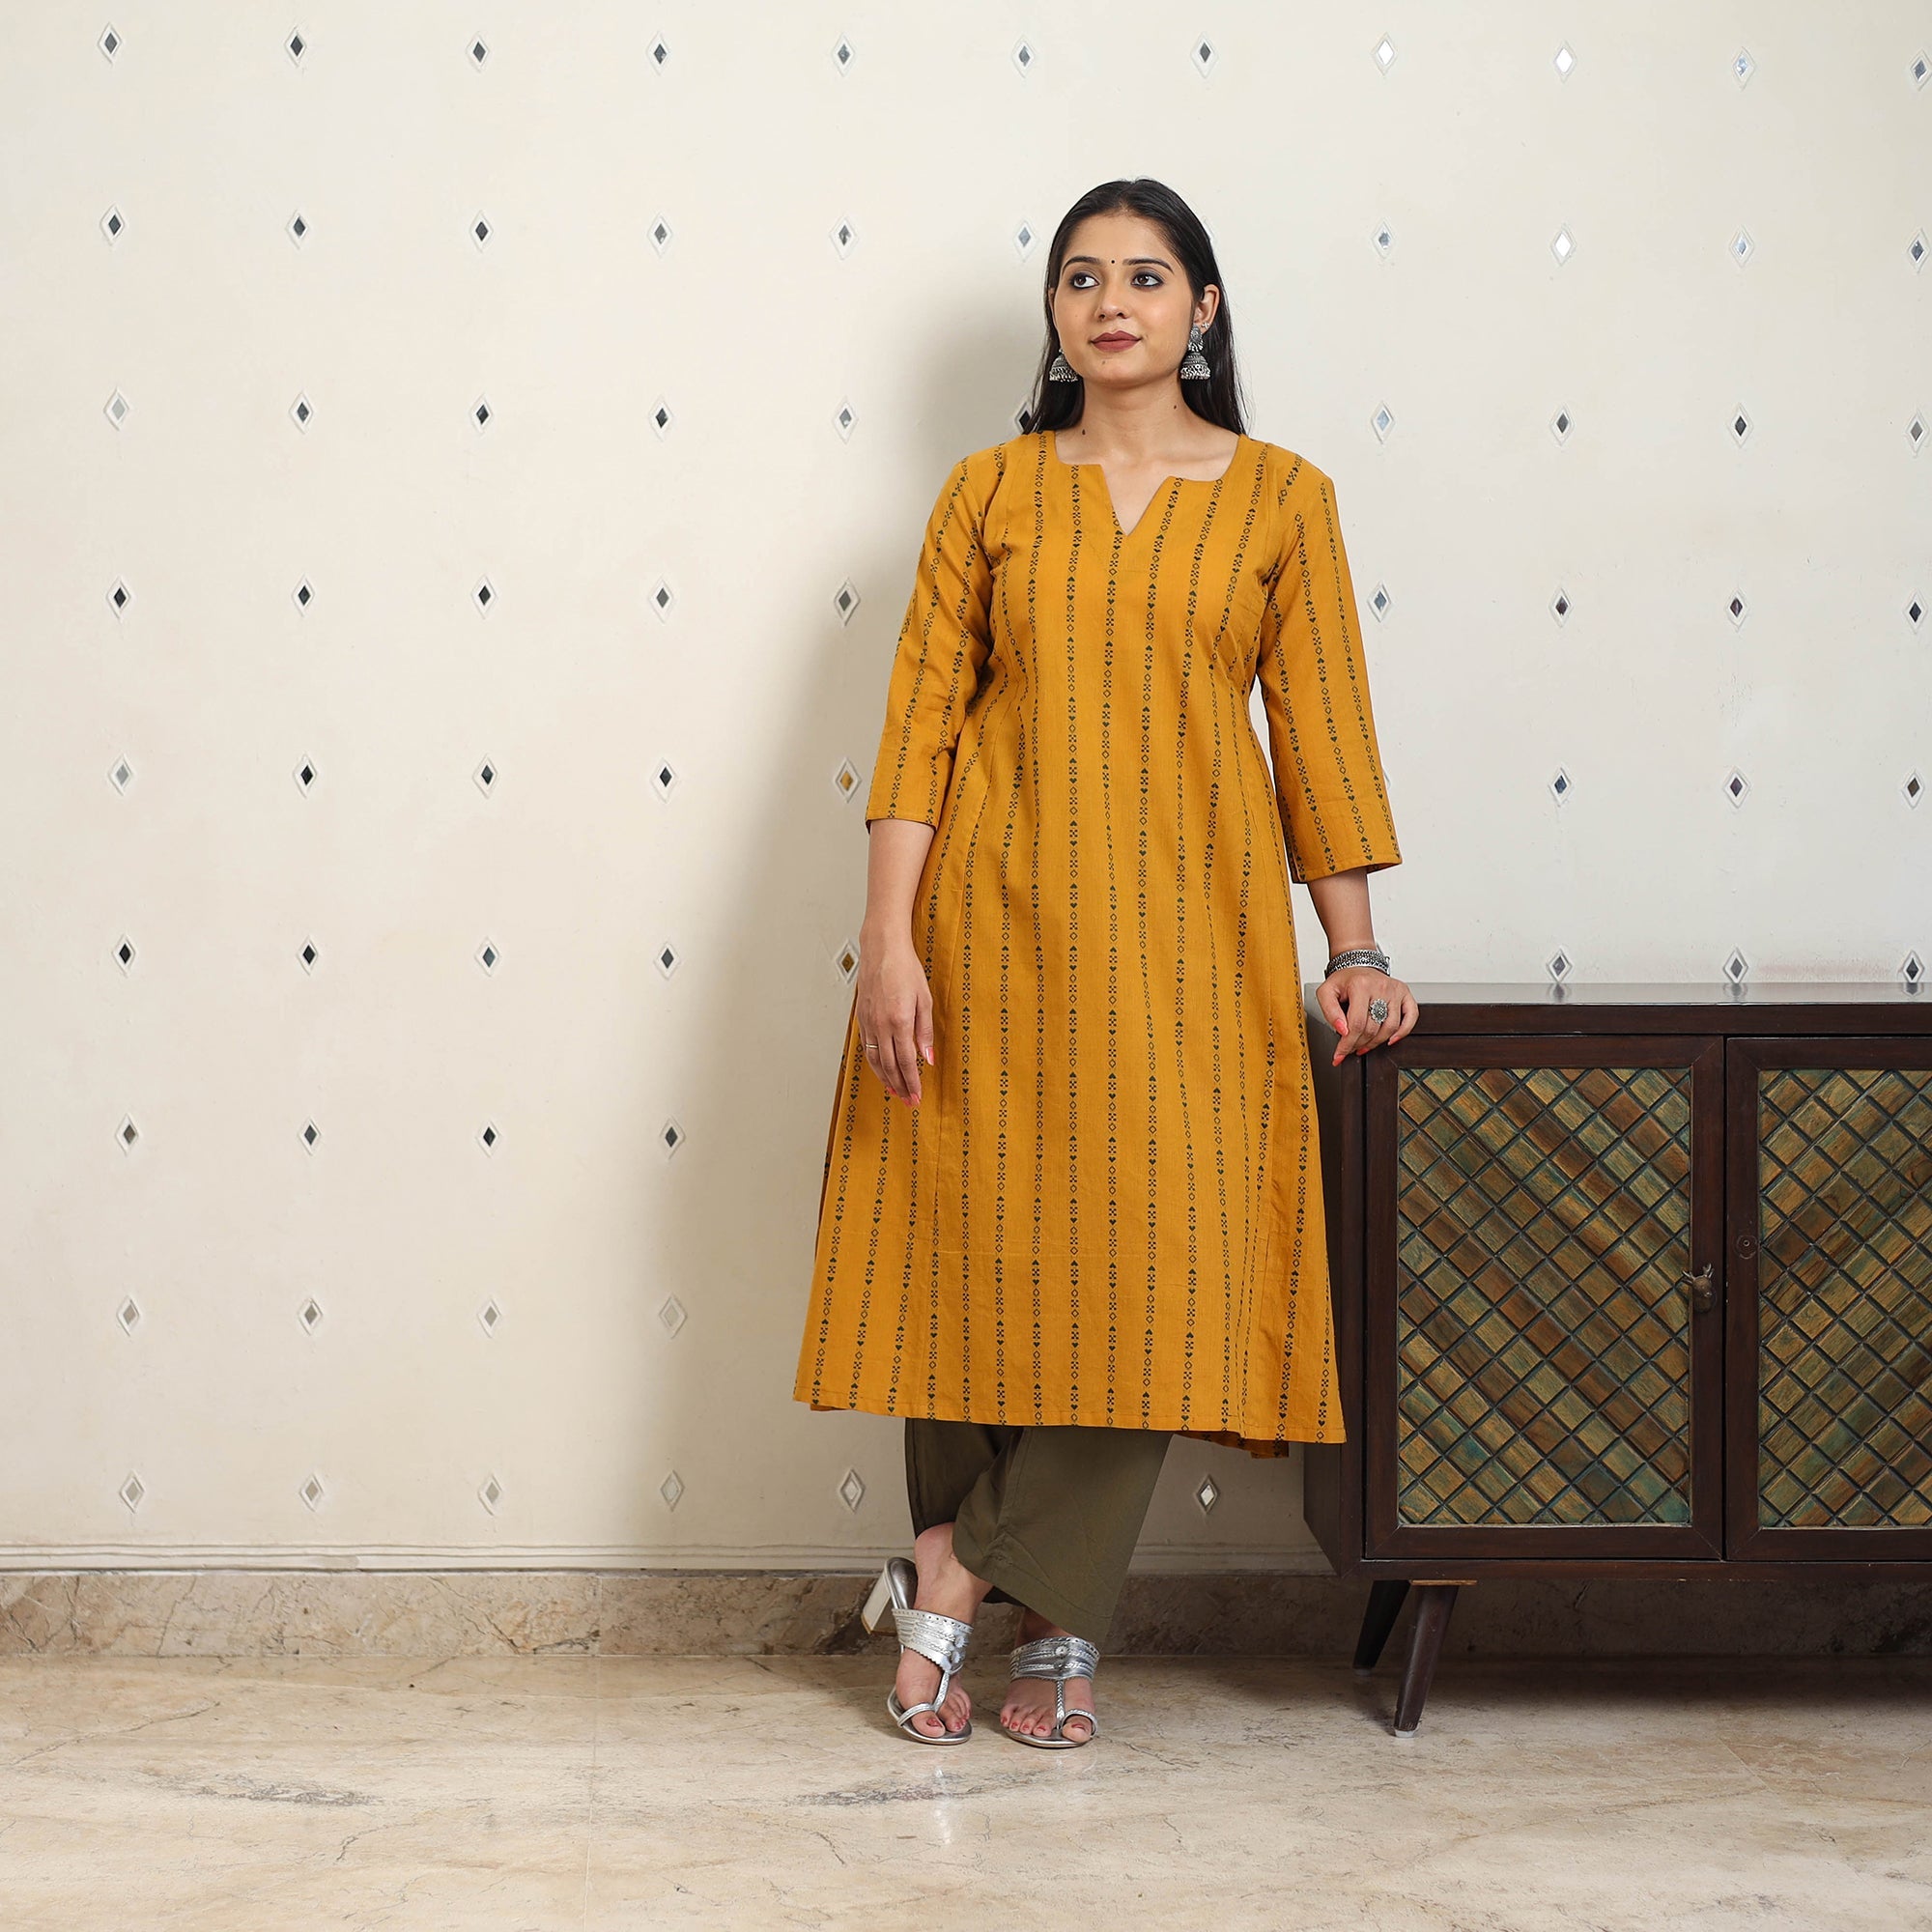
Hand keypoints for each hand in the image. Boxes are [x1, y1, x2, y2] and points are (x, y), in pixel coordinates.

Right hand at [855, 930, 934, 1104]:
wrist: (882, 949)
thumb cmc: (905, 969)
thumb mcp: (925, 1000)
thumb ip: (925, 1032)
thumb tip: (928, 1057)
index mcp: (899, 1022)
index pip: (906, 1061)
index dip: (912, 1082)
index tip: (917, 1096)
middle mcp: (881, 1025)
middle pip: (890, 1066)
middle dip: (899, 1086)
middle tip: (908, 1101)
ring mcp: (868, 1022)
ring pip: (875, 1060)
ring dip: (885, 1079)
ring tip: (894, 1092)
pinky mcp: (861, 1018)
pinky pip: (867, 1047)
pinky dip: (874, 1063)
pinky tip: (881, 1069)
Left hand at [1318, 966, 1416, 1064]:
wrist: (1358, 965)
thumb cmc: (1344, 980)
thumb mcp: (1326, 992)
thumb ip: (1329, 1011)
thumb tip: (1343, 1030)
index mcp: (1361, 985)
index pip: (1357, 1024)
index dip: (1347, 1043)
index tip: (1340, 1054)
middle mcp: (1381, 987)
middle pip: (1373, 1028)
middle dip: (1358, 1044)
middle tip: (1349, 1049)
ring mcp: (1395, 991)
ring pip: (1390, 1027)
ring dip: (1376, 1043)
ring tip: (1363, 1046)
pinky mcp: (1405, 993)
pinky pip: (1411, 1017)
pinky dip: (1403, 1032)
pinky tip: (1391, 1039)